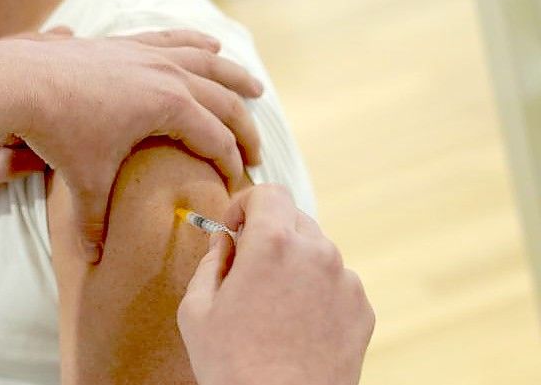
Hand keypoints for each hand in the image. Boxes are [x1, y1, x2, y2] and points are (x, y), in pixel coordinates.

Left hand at [0, 30, 263, 262]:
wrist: (20, 81)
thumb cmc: (57, 131)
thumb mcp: (84, 181)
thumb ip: (95, 221)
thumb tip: (94, 257)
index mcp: (171, 107)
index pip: (217, 140)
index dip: (233, 164)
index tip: (239, 184)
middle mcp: (169, 75)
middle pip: (225, 102)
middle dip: (246, 129)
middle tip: (258, 153)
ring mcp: (149, 54)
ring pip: (208, 62)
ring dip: (235, 76)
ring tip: (256, 88)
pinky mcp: (128, 44)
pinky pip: (174, 39)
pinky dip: (197, 42)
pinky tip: (211, 44)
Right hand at [177, 185, 374, 384]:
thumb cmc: (234, 367)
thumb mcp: (197, 310)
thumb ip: (210, 262)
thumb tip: (225, 242)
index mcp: (273, 243)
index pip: (268, 192)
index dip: (246, 204)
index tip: (236, 228)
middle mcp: (317, 252)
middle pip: (293, 218)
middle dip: (268, 234)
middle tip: (248, 270)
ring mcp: (345, 280)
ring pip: (316, 251)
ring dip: (294, 263)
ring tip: (273, 306)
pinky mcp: (362, 308)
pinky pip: (336, 282)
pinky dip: (317, 291)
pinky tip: (297, 324)